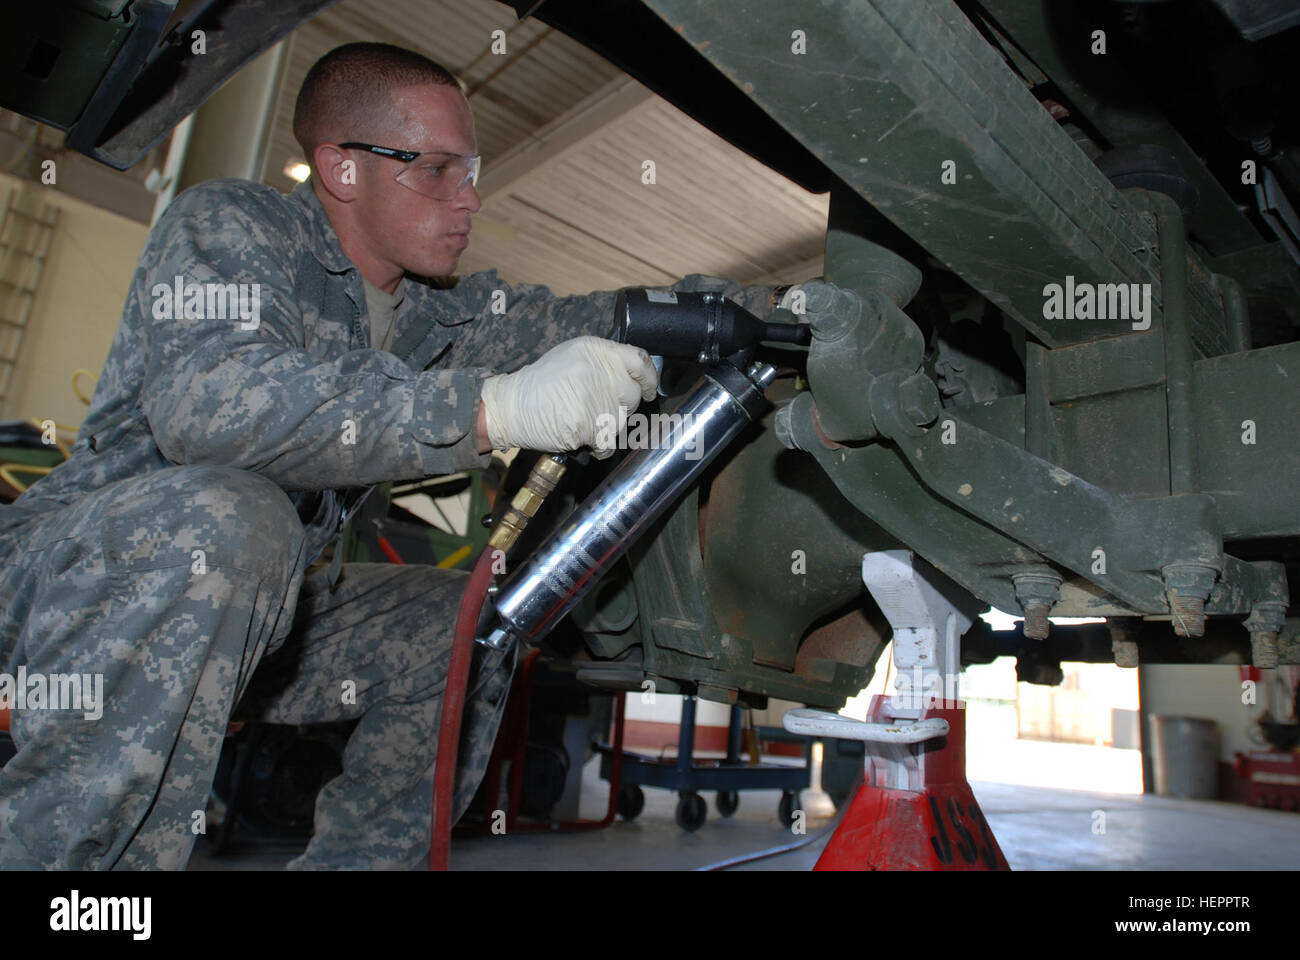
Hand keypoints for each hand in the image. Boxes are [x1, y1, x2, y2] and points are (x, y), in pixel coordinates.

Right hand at [479, 336, 657, 458]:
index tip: (650, 388)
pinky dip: (600, 446)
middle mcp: (600, 370)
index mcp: (596, 349)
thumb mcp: (572, 357)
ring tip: (584, 419)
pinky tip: (584, 437)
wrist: (512, 407)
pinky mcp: (591, 425)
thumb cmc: (542, 384)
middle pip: (634, 394)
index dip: (649, 377)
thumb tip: (635, 376)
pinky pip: (609, 443)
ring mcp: (597, 398)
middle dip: (623, 406)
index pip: (639, 360)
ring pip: (623, 420)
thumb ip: (603, 362)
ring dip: (609, 426)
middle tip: (602, 408)